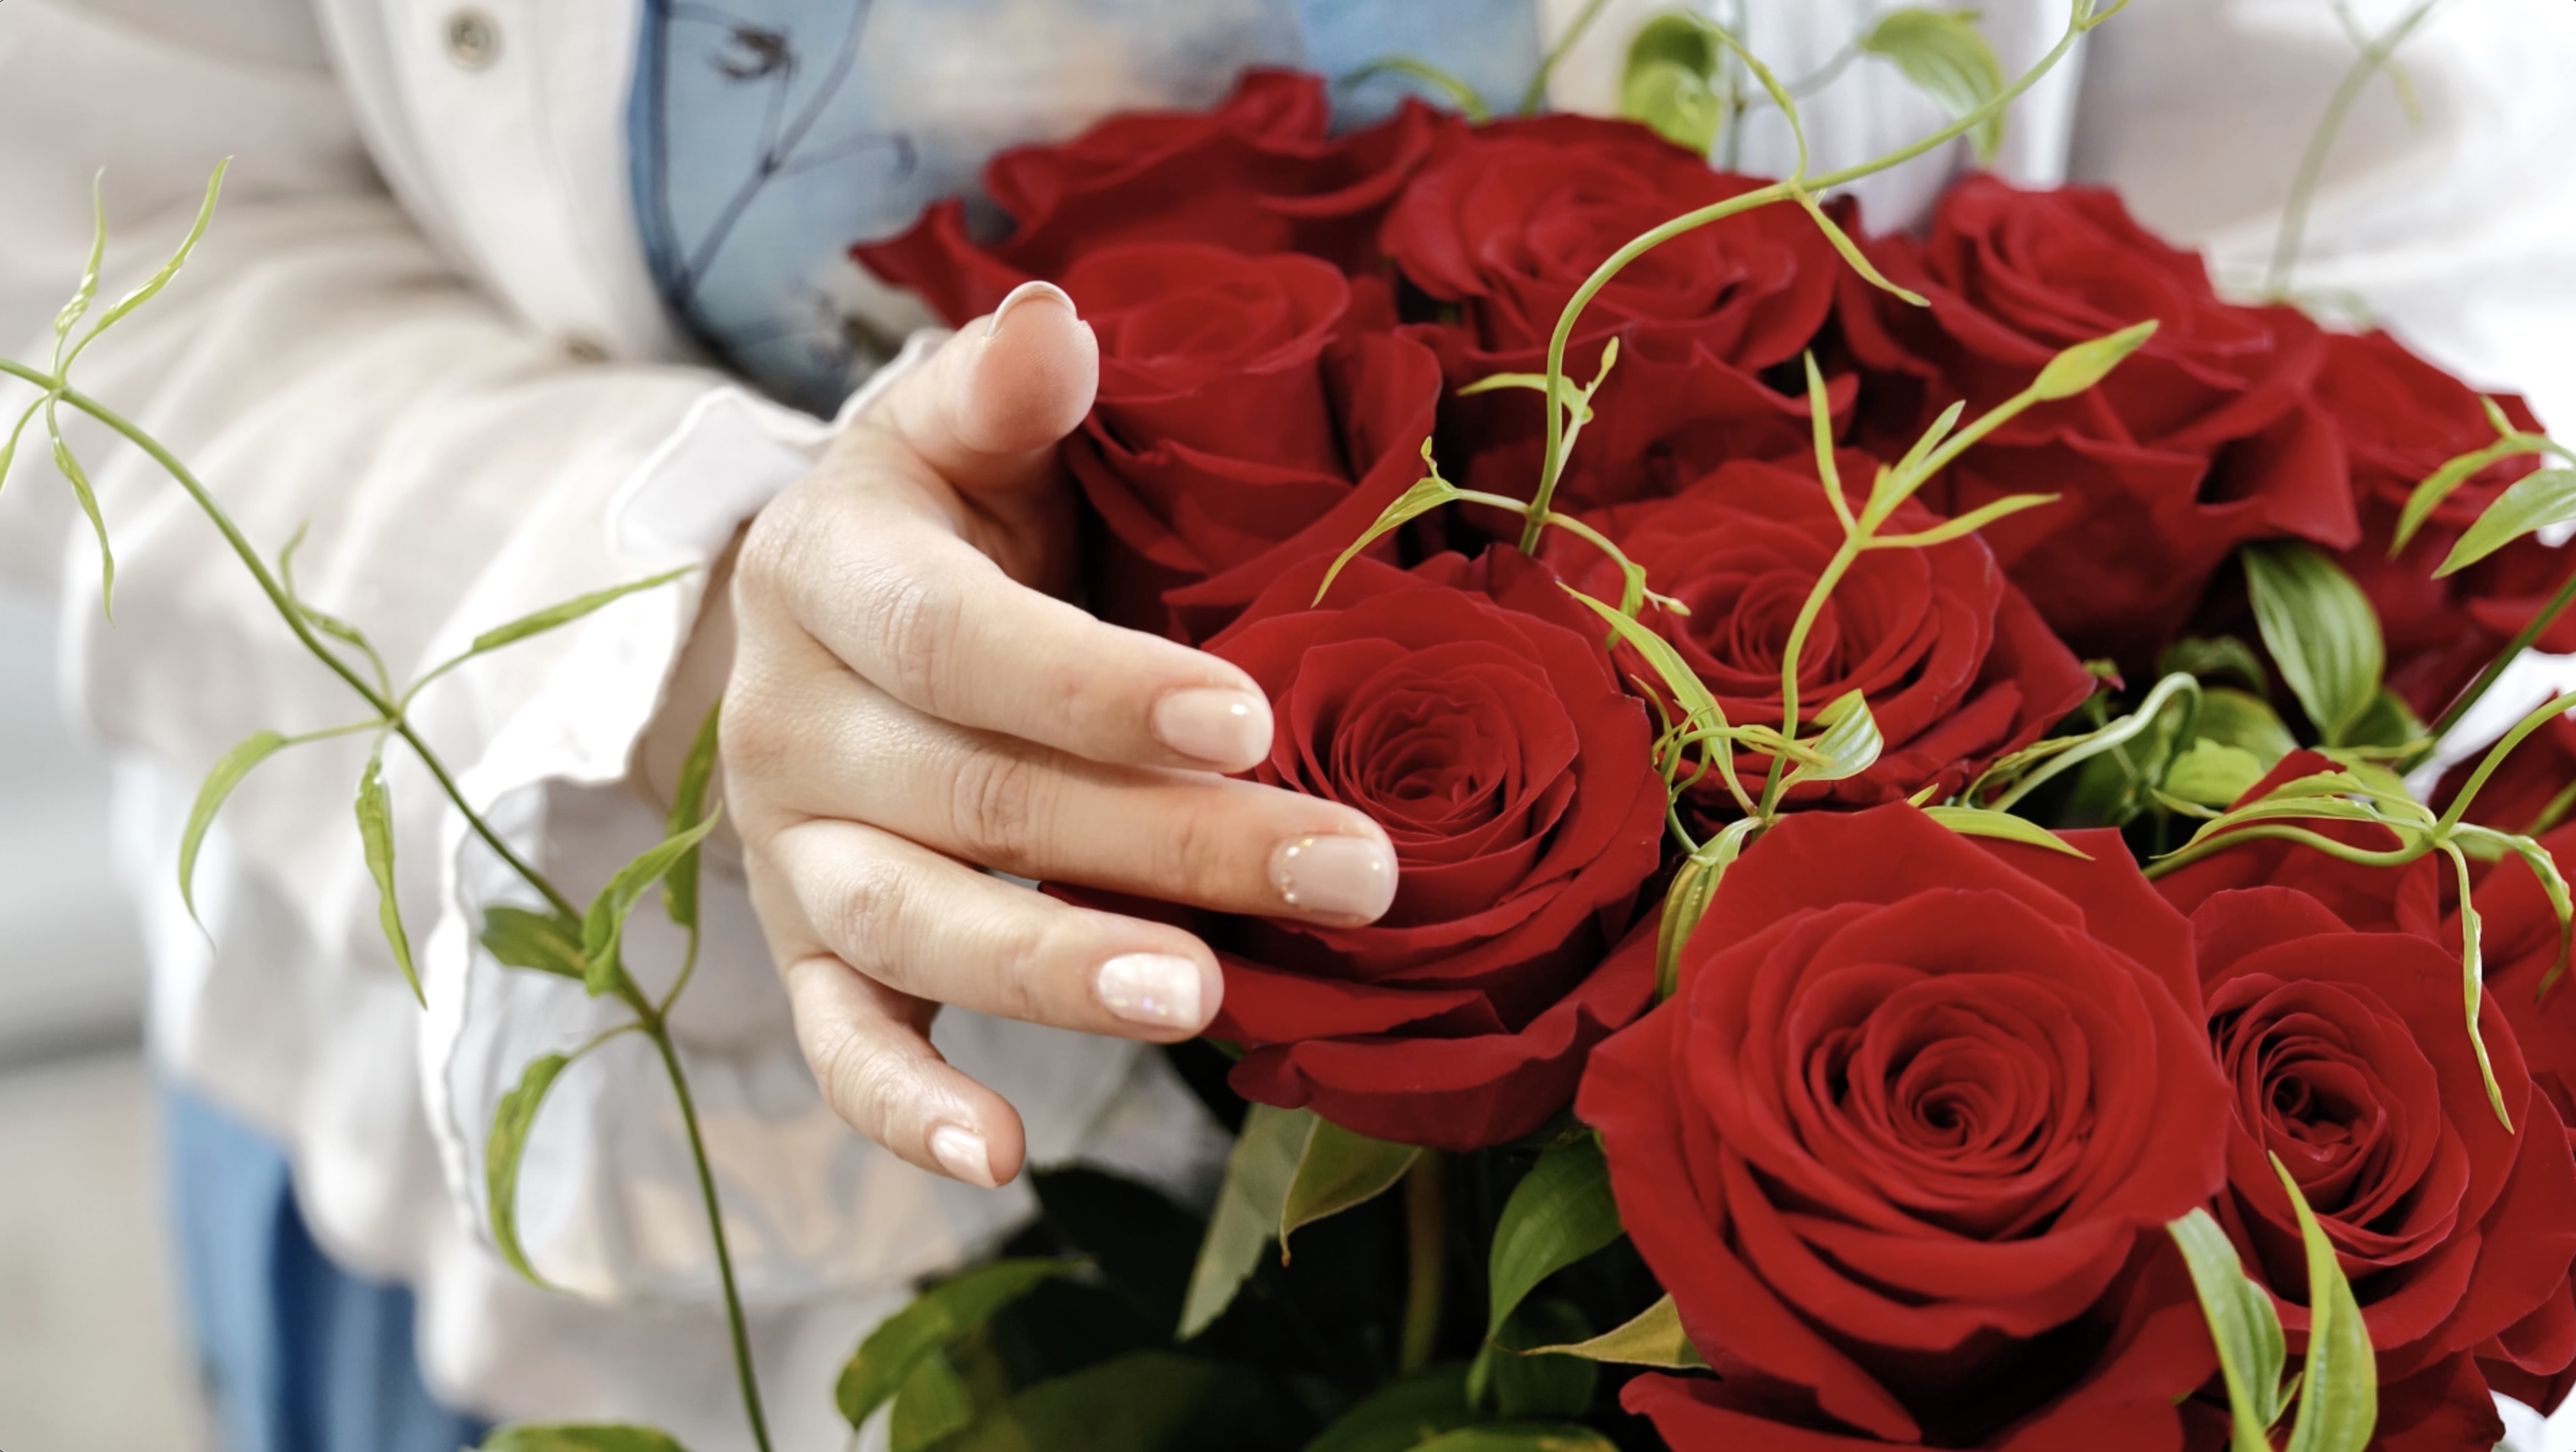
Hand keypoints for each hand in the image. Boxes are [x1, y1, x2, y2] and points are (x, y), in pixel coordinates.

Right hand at [718, 284, 1397, 1188]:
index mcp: (828, 571)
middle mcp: (791, 719)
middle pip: (979, 796)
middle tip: (1352, 871)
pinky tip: (999, 1159)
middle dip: (1171, 842)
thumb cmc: (941, 517)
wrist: (827, 615)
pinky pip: (839, 1038)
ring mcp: (791, 849)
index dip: (1095, 686)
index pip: (959, 640)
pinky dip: (902, 1106)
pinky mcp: (808, 948)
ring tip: (1202, 1000)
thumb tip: (1062, 325)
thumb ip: (1004, 394)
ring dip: (1057, 971)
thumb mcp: (955, 433)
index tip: (1248, 718)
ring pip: (913, 925)